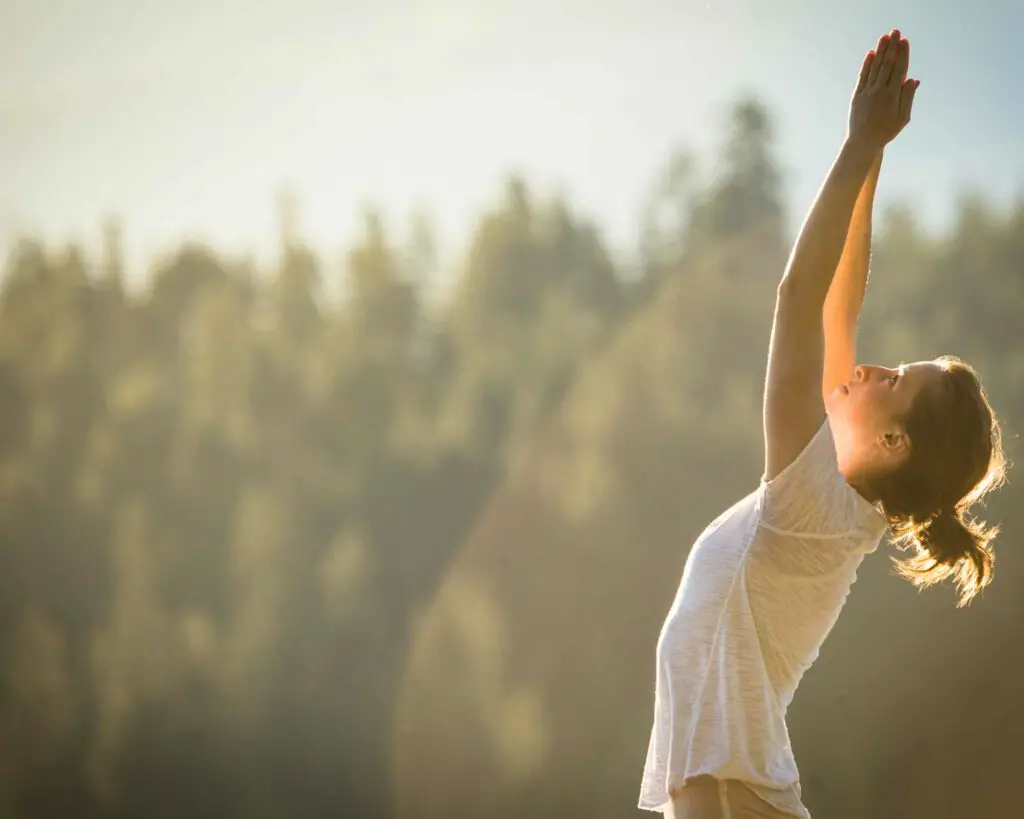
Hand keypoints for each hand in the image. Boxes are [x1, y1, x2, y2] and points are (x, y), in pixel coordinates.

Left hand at [848, 29, 918, 149]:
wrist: (863, 143)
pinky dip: (867, 65)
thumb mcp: (903, 117)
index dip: (902, 54)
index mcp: (892, 95)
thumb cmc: (886, 131)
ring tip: (884, 38)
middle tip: (895, 32)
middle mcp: (878, 91)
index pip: (899, 69)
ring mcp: (866, 92)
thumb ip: (907, 97)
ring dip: (880, 51)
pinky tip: (871, 54)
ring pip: (875, 68)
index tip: (905, 41)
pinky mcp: (857, 96)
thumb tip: (912, 79)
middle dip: (892, 47)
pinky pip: (863, 77)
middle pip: (887, 64)